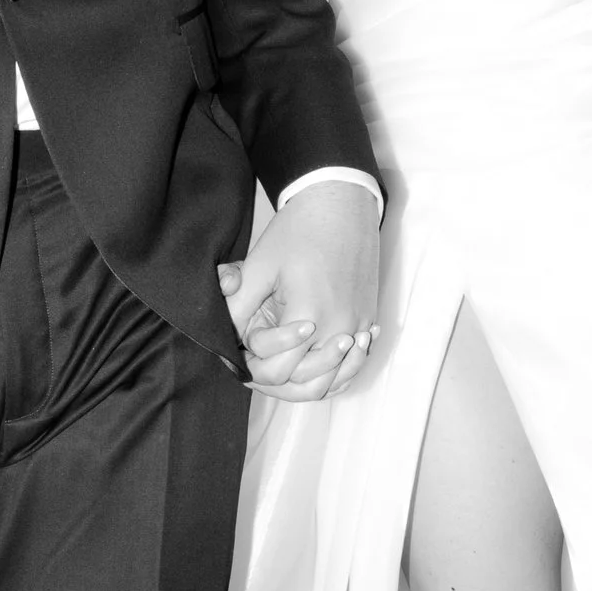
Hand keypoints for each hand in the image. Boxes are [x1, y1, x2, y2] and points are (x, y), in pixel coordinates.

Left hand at [218, 181, 380, 404]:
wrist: (340, 205)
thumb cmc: (298, 231)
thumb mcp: (259, 266)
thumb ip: (238, 306)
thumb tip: (223, 337)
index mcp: (309, 316)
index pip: (278, 370)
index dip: (254, 366)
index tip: (244, 349)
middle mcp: (339, 329)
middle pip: (306, 385)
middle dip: (276, 381)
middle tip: (256, 367)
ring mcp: (358, 327)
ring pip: (333, 383)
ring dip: (305, 383)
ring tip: (284, 370)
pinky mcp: (368, 321)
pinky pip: (353, 366)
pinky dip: (334, 375)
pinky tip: (316, 366)